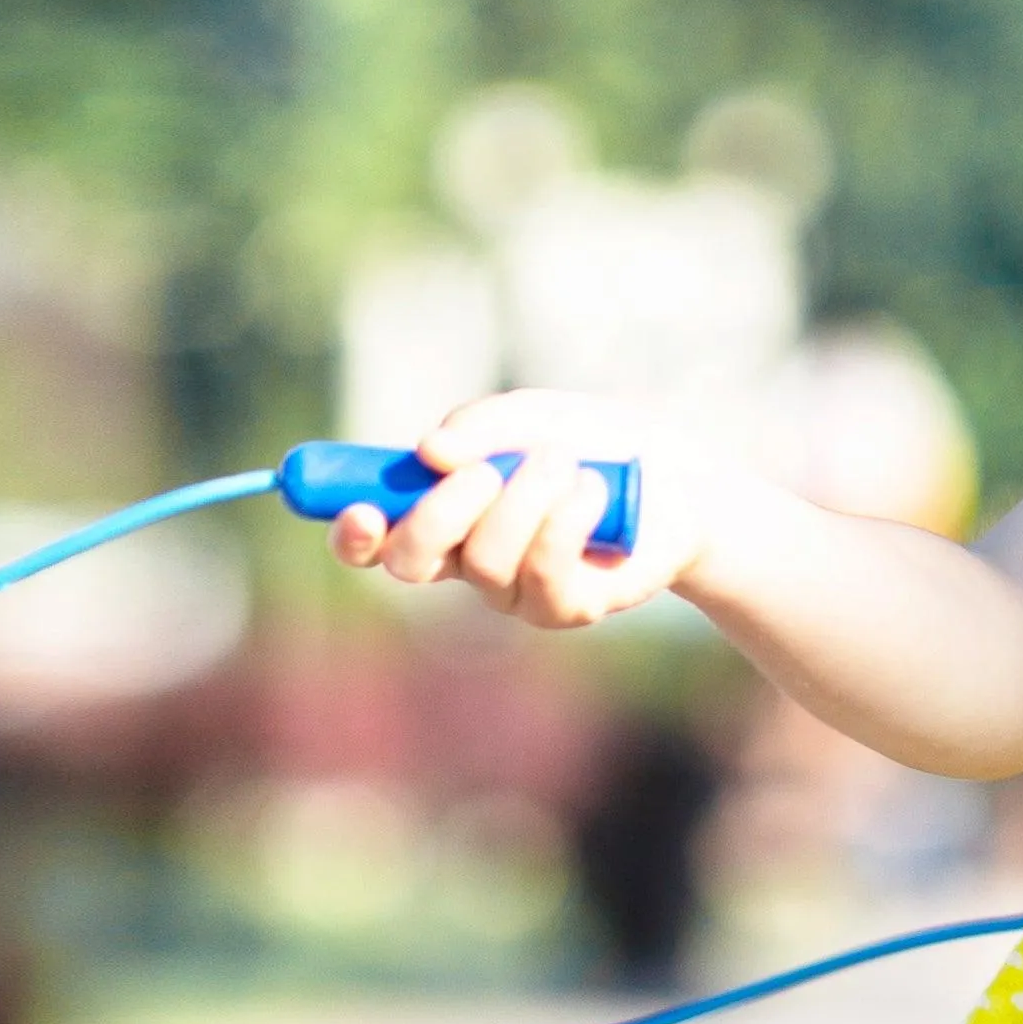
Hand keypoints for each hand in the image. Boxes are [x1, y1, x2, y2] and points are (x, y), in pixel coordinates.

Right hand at [325, 387, 706, 626]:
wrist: (669, 477)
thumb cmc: (587, 444)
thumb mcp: (529, 416)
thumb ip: (478, 426)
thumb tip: (430, 453)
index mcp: (438, 513)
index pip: (373, 540)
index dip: (353, 534)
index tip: (361, 510)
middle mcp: (464, 560)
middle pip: (411, 562)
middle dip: (439, 514)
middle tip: (485, 473)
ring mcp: (512, 591)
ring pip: (485, 560)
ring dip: (522, 499)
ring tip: (562, 462)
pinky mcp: (561, 607)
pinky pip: (544, 570)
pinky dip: (566, 519)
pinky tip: (592, 491)